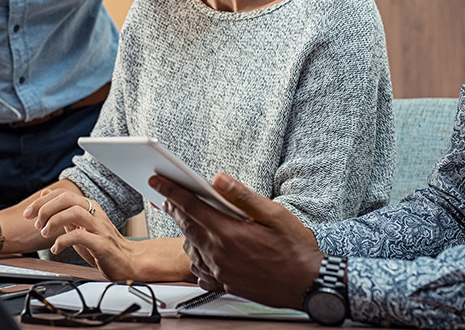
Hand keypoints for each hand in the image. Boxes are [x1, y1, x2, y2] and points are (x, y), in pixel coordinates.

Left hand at [23, 188, 139, 280]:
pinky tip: (57, 248)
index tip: (29, 213)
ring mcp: (99, 227)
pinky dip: (63, 241)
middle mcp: (95, 213)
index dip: (42, 201)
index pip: (63, 194)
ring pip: (74, 212)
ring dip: (54, 222)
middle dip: (46, 209)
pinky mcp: (101, 244)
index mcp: (89, 207)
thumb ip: (64, 213)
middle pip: (67, 198)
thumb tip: (46, 196)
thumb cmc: (102, 245)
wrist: (127, 261)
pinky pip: (80, 236)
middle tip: (36, 223)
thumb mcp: (80, 226)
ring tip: (45, 233)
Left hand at [150, 172, 322, 309]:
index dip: (171, 191)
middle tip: (167, 197)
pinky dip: (197, 256)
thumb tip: (218, 179)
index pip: (190, 206)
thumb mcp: (274, 214)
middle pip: (186, 226)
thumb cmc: (295, 249)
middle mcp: (219, 254)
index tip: (156, 181)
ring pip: (191, 248)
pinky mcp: (225, 284)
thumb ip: (242, 196)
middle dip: (174, 209)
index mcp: (228, 233)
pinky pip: (200, 269)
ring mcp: (221, 272)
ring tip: (193, 221)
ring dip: (188, 232)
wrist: (308, 285)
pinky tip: (205, 249)